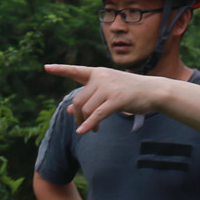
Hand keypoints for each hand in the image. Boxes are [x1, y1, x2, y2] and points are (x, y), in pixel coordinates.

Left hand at [45, 64, 168, 133]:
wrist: (153, 91)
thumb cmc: (130, 91)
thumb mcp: (107, 92)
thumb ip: (88, 98)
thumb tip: (67, 110)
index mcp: (98, 72)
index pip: (76, 71)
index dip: (60, 70)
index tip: (46, 68)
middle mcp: (101, 77)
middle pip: (78, 100)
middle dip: (77, 116)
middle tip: (83, 126)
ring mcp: (108, 87)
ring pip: (86, 109)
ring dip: (86, 123)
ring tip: (93, 129)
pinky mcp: (116, 99)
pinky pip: (97, 115)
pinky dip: (89, 125)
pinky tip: (84, 132)